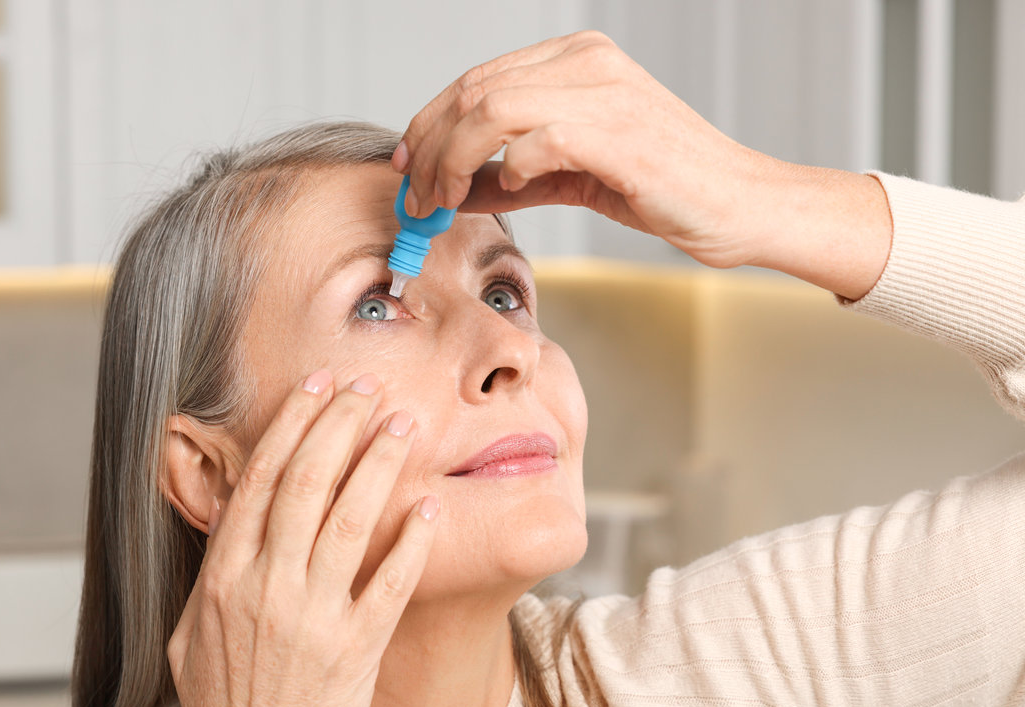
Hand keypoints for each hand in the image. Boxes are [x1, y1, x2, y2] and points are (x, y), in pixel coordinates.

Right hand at [166, 371, 437, 706]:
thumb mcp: (193, 636)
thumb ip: (214, 573)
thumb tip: (234, 519)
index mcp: (222, 578)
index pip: (259, 479)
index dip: (292, 424)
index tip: (317, 387)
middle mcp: (265, 588)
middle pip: (305, 481)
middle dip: (339, 422)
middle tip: (367, 386)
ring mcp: (312, 618)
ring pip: (348, 518)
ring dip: (378, 462)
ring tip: (402, 423)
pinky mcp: (356, 649)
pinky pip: (390, 582)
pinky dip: (411, 540)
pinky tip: (430, 507)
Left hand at [394, 31, 889, 298]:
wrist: (738, 206)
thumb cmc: (663, 188)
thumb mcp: (574, 176)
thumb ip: (515, 175)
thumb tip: (455, 190)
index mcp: (576, 59)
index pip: (477, 79)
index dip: (430, 123)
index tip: (408, 164)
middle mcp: (586, 62)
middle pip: (472, 91)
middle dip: (429, 147)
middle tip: (415, 195)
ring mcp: (602, 91)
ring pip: (490, 109)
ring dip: (452, 161)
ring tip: (443, 202)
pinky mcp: (616, 131)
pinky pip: (534, 141)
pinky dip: (508, 170)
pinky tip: (510, 190)